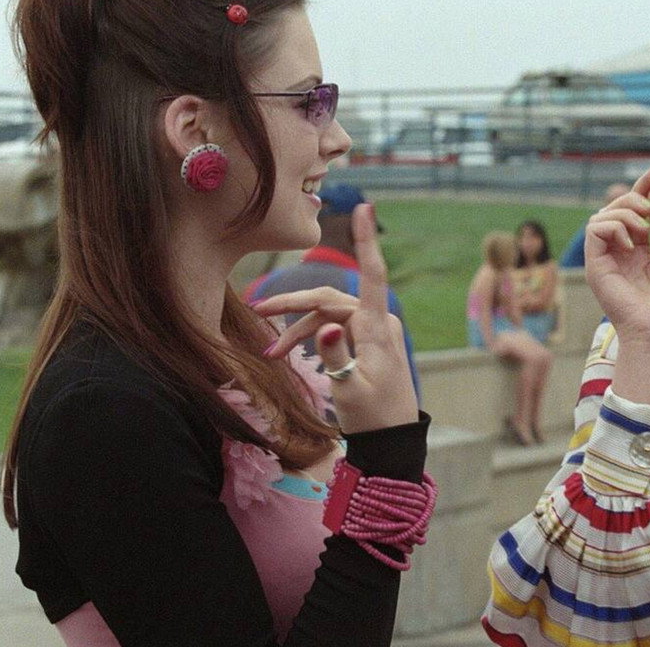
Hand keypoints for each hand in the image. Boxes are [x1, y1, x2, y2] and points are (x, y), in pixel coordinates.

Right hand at [253, 204, 418, 432]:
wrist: (392, 442)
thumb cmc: (373, 418)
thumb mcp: (349, 390)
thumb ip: (336, 355)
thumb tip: (326, 326)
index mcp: (378, 330)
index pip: (372, 276)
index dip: (366, 240)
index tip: (365, 207)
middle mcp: (380, 324)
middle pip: (331, 299)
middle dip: (293, 306)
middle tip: (257, 312)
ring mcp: (376, 332)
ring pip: (329, 315)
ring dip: (298, 329)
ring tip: (270, 355)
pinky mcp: (370, 343)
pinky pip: (336, 328)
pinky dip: (313, 337)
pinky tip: (290, 354)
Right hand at [584, 169, 649, 347]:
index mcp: (637, 252)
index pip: (632, 212)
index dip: (640, 190)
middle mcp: (618, 254)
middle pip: (614, 209)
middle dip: (633, 198)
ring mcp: (605, 260)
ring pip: (601, 216)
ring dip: (625, 212)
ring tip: (644, 230)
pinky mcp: (595, 266)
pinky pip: (595, 229)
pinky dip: (614, 226)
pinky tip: (633, 243)